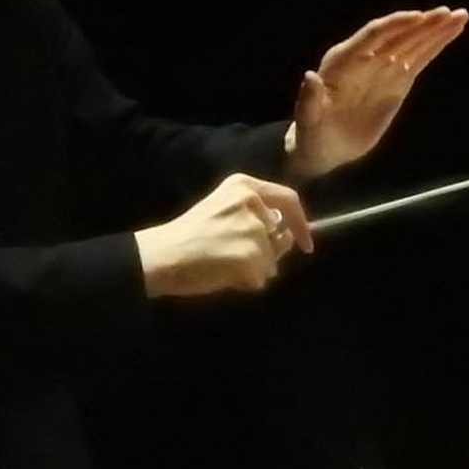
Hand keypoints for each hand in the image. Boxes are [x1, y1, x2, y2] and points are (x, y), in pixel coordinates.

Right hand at [134, 173, 311, 298]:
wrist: (162, 255)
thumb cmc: (187, 234)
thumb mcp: (222, 209)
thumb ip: (254, 215)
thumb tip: (287, 236)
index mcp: (244, 186)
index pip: (288, 200)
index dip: (300, 223)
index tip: (306, 242)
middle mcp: (253, 204)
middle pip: (281, 236)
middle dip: (267, 253)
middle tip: (236, 259)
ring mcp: (254, 231)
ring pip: (272, 262)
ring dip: (254, 270)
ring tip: (224, 265)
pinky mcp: (251, 257)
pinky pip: (261, 279)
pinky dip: (246, 283)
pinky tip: (223, 274)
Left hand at [285, 6, 467, 179]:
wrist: (323, 147)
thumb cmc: (311, 133)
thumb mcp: (307, 120)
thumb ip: (309, 100)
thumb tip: (310, 77)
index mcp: (343, 61)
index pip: (373, 36)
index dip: (396, 26)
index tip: (419, 18)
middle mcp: (365, 58)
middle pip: (398, 36)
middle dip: (423, 24)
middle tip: (449, 13)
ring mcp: (383, 68)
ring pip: (412, 44)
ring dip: (435, 30)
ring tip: (460, 16)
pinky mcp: (396, 81)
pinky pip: (418, 60)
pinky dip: (435, 47)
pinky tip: (451, 33)